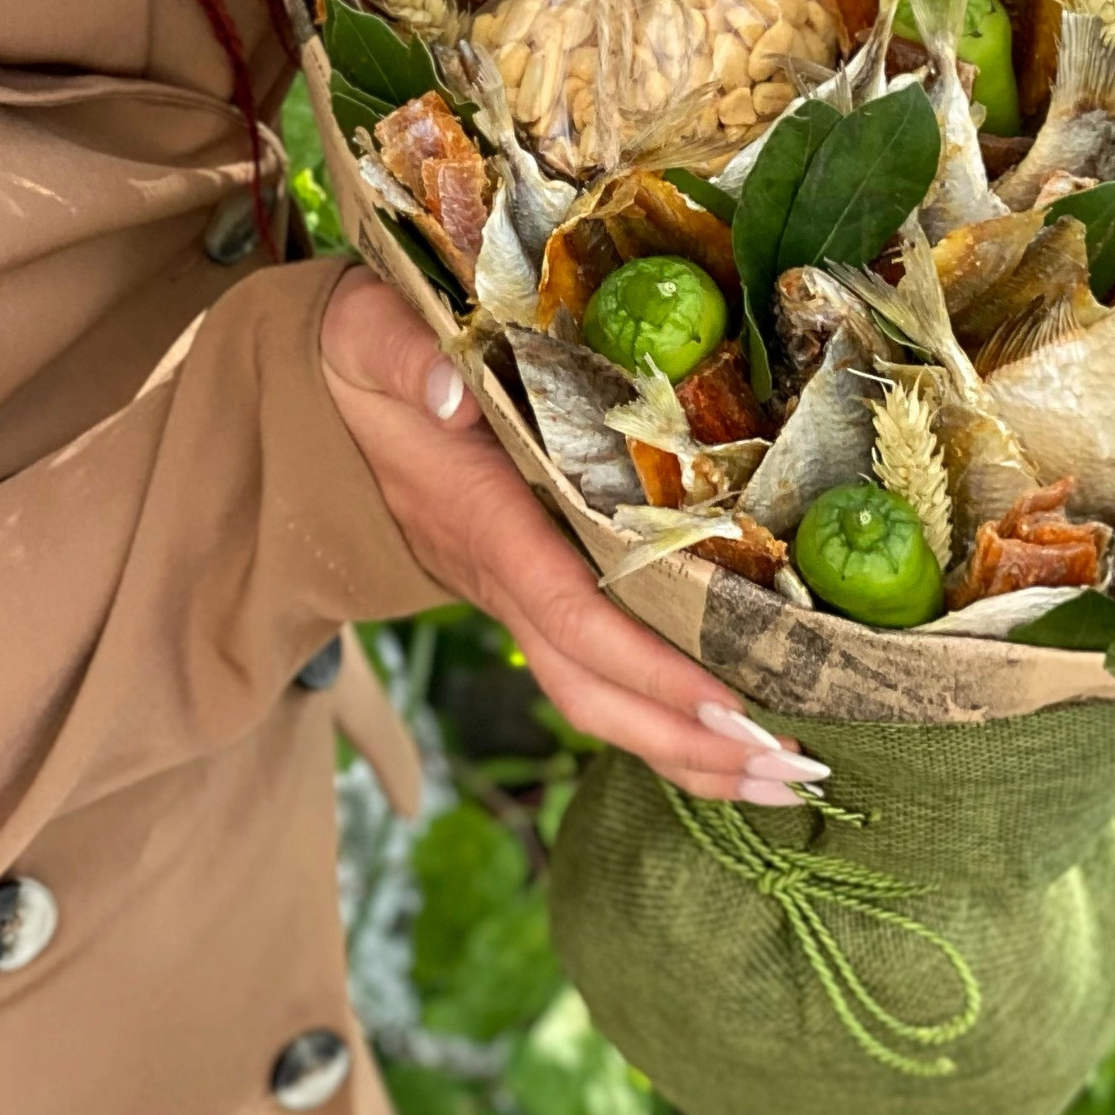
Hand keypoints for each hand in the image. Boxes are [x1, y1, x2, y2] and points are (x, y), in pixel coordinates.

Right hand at [320, 272, 828, 806]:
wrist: (323, 397)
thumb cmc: (362, 360)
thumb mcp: (365, 335)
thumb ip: (400, 354)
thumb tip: (450, 390)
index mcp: (481, 519)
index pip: (570, 614)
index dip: (649, 668)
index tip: (730, 705)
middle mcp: (501, 576)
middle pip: (592, 689)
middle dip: (687, 743)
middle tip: (791, 774)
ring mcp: (516, 593)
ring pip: (597, 697)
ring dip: (686, 750)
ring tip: (783, 780)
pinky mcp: (532, 588)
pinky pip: (597, 670)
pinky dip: (664, 713)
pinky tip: (729, 733)